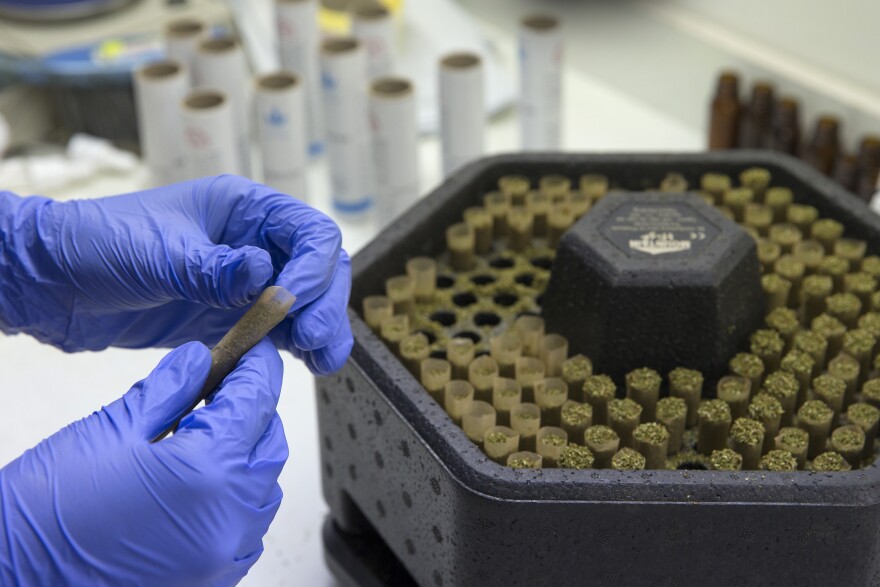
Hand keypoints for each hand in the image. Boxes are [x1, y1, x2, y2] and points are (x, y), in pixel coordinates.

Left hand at [0, 175, 350, 374]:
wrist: (52, 284)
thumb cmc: (95, 246)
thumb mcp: (154, 254)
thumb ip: (211, 267)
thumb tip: (264, 273)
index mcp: (241, 208)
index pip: (307, 231)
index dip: (315, 266)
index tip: (296, 302)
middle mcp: (252, 242)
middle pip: (317, 269)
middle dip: (325, 303)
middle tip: (313, 339)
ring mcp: (243, 282)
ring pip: (305, 303)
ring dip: (321, 329)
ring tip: (323, 362)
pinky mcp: (230, 316)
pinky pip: (276, 331)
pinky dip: (294, 348)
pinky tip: (303, 364)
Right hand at [0, 340, 286, 586]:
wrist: (11, 581)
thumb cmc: (44, 514)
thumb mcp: (109, 431)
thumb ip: (167, 390)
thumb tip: (201, 360)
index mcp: (206, 474)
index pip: (256, 403)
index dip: (258, 370)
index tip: (255, 352)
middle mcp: (227, 521)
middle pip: (269, 446)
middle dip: (255, 411)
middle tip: (225, 388)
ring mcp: (221, 557)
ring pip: (263, 488)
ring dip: (246, 455)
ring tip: (205, 433)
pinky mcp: (209, 580)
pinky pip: (246, 527)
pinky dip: (237, 497)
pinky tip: (201, 480)